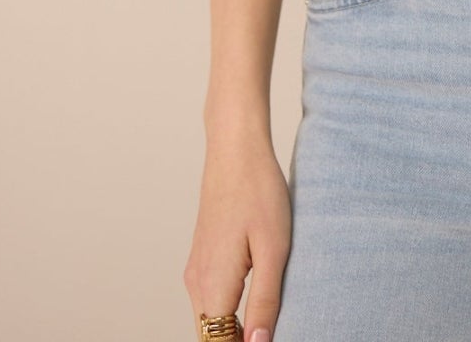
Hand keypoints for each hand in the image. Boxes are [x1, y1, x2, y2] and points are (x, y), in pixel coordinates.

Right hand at [184, 130, 291, 341]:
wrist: (236, 148)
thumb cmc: (259, 192)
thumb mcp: (273, 250)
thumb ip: (265, 302)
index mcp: (213, 286)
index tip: (267, 338)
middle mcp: (196, 283)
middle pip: (211, 336)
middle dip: (237, 340)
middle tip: (272, 331)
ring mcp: (196, 269)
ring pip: (210, 320)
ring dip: (232, 330)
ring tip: (265, 326)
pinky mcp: (202, 257)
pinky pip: (210, 300)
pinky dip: (228, 312)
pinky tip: (253, 307)